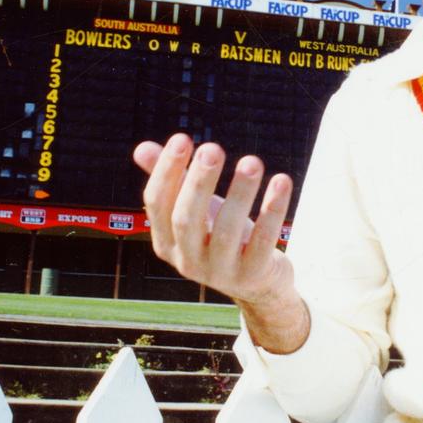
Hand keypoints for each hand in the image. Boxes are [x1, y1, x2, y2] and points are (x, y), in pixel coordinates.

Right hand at [133, 133, 295, 307]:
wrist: (258, 284)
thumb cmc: (221, 237)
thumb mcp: (196, 211)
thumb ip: (173, 181)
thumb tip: (141, 148)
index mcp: (166, 241)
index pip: (157, 204)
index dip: (166, 171)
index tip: (182, 138)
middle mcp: (188, 260)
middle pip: (186, 219)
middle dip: (199, 182)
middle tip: (212, 148)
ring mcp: (220, 272)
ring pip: (226, 231)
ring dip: (240, 192)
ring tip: (252, 161)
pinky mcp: (253, 275)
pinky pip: (263, 241)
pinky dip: (272, 210)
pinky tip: (281, 180)